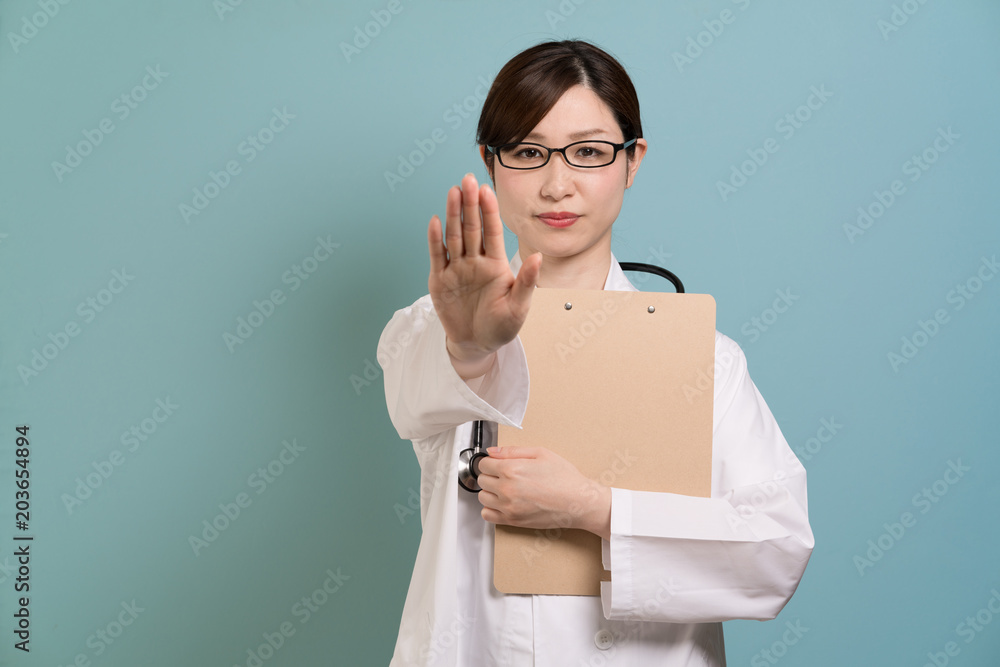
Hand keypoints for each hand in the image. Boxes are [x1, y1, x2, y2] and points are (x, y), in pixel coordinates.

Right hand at [427, 173, 540, 375]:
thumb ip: (527, 282)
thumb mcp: (519, 308)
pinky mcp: (440, 280)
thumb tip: (539, 257)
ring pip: (454, 237)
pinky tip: (435, 221)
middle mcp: (475, 262)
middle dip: (469, 204)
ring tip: (452, 192)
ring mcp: (457, 269)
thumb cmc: (501, 327)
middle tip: (467, 180)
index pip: (492, 232)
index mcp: (496, 264)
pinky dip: (435, 240)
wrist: (477, 345)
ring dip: (452, 215)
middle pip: (471, 228)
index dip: (489, 211)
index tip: (486, 190)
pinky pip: (438, 256)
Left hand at [476, 446, 611, 539]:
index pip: (484, 464)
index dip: (491, 461)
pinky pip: (487, 515)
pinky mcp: (512, 521)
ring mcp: (508, 507)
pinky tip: (502, 503)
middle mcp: (507, 489)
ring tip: (505, 488)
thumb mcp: (541, 453)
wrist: (578, 502)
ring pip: (482, 497)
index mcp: (512, 470)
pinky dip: (491, 508)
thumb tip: (493, 451)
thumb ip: (512, 450)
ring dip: (490, 491)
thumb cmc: (564, 478)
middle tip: (504, 475)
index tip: (497, 463)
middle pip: (482, 480)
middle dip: (491, 475)